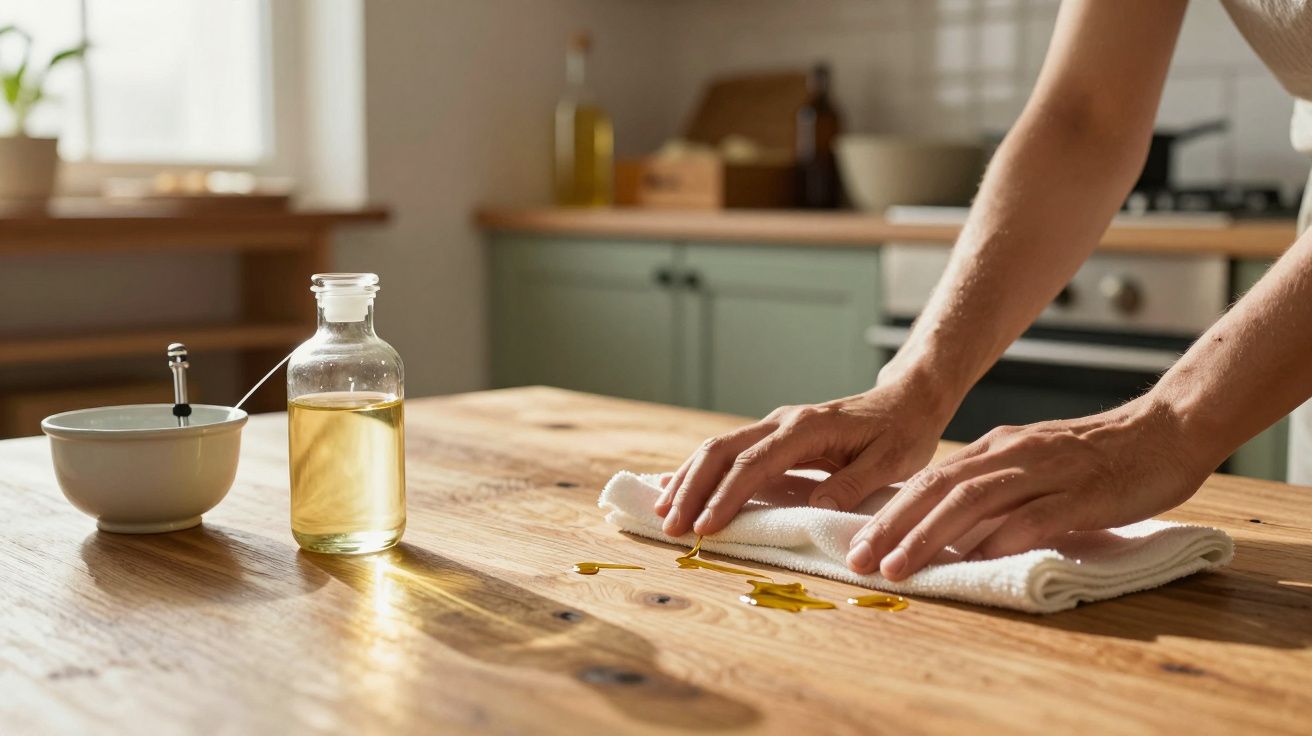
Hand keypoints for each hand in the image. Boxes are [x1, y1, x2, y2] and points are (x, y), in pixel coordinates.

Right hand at [655, 375, 953, 536]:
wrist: (907, 400)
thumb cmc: (902, 432)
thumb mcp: (890, 462)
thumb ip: (852, 485)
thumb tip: (815, 510)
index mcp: (807, 428)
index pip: (754, 464)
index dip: (726, 496)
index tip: (705, 527)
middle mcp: (782, 422)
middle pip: (720, 451)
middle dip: (691, 488)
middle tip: (671, 527)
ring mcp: (774, 426)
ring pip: (716, 448)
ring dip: (688, 480)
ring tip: (663, 513)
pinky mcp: (773, 437)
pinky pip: (728, 452)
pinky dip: (700, 473)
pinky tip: (680, 489)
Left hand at [845, 396, 1218, 580]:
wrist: (1165, 430)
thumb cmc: (1098, 457)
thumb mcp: (1032, 465)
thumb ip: (995, 492)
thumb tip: (951, 532)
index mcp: (996, 449)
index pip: (929, 481)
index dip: (889, 513)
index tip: (856, 544)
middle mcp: (1012, 456)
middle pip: (938, 490)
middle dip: (893, 527)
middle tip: (859, 560)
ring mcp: (1045, 473)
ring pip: (973, 503)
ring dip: (929, 536)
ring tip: (899, 567)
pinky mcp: (1081, 494)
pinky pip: (1033, 517)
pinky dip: (999, 539)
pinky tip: (974, 562)